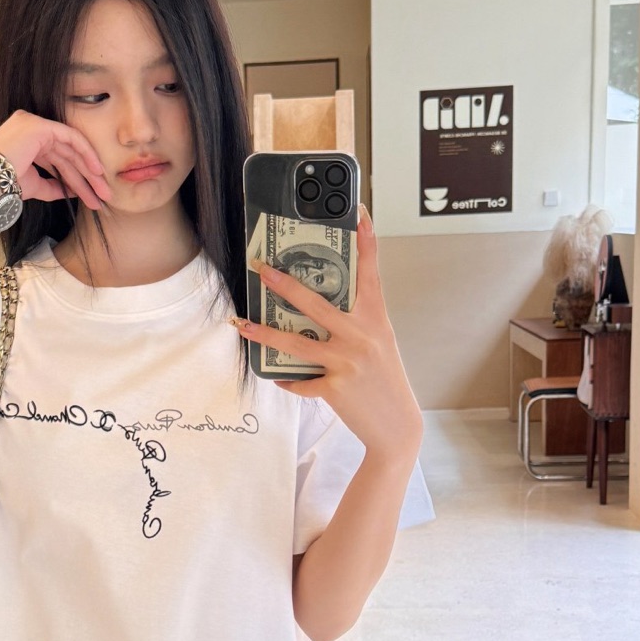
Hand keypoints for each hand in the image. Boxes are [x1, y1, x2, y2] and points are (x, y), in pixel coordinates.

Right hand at [0, 110, 108, 210]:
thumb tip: (70, 192)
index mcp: (27, 140)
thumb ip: (52, 186)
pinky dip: (86, 154)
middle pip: (67, 155)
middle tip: (102, 195)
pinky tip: (96, 171)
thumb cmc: (1, 184)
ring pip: (72, 148)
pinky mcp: (41, 126)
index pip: (58, 157)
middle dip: (86, 177)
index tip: (90, 192)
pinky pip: (71, 138)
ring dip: (89, 171)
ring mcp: (35, 124)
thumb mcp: (33, 185)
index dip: (76, 176)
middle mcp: (31, 127)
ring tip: (102, 191)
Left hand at [232, 206, 417, 459]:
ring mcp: (347, 362)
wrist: (397, 426)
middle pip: (316, 303)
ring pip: (296, 342)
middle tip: (261, 269)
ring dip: (264, 332)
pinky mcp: (335, 388)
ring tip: (242, 324)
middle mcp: (362, 336)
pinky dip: (289, 379)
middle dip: (284, 285)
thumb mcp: (378, 343)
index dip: (365, 242)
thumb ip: (355, 324)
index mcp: (376, 319)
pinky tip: (280, 377)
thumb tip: (316, 309)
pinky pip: (301, 381)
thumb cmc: (385, 380)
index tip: (359, 214)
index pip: (370, 273)